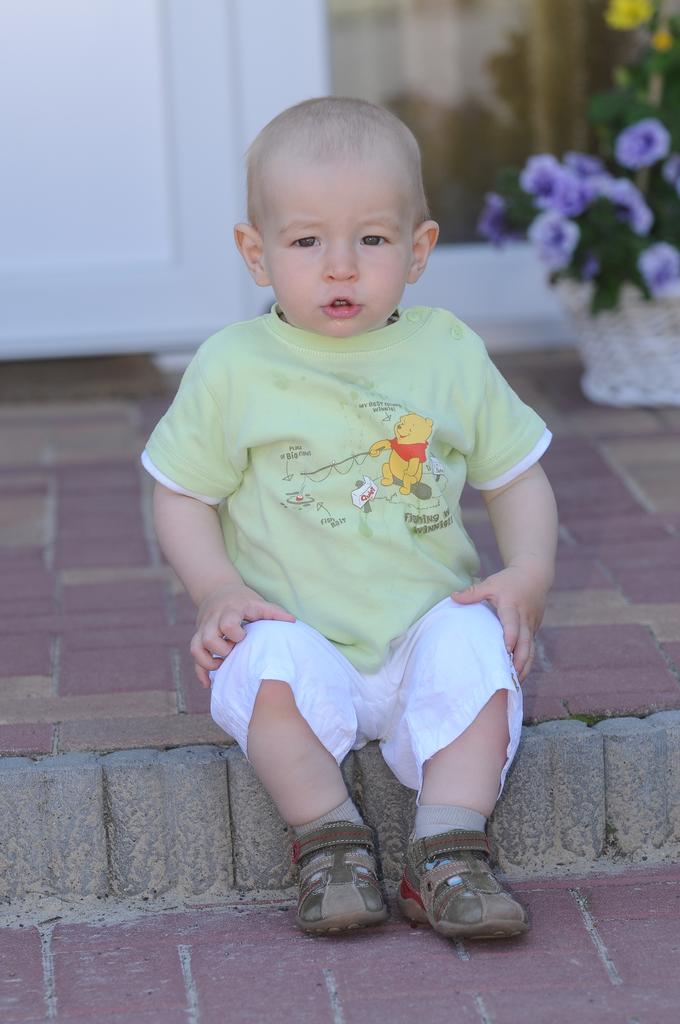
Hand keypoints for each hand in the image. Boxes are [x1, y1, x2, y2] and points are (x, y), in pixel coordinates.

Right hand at [190, 583, 295, 687]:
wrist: (216, 589)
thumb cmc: (243, 600)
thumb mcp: (258, 602)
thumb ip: (274, 612)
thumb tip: (293, 622)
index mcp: (231, 610)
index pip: (227, 624)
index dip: (235, 635)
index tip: (244, 638)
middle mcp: (214, 619)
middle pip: (209, 639)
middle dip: (222, 650)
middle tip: (234, 651)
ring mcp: (204, 628)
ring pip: (197, 648)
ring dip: (209, 662)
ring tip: (224, 665)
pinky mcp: (198, 636)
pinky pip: (194, 655)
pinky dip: (200, 671)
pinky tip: (208, 683)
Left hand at [451, 564, 549, 681]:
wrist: (535, 575)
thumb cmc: (509, 580)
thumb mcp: (490, 583)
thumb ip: (473, 592)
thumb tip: (452, 597)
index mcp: (512, 606)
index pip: (512, 624)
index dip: (510, 637)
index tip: (505, 651)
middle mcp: (525, 618)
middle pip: (526, 642)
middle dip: (520, 660)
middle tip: (512, 677)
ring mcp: (532, 625)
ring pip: (531, 648)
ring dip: (525, 665)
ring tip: (516, 682)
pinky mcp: (535, 629)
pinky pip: (531, 647)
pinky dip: (527, 660)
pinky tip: (518, 674)